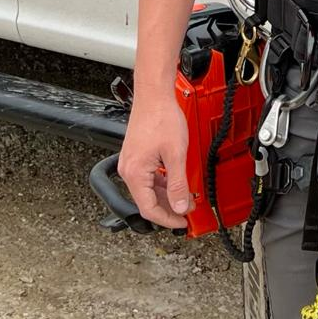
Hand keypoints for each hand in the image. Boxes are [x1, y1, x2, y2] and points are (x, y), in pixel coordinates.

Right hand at [118, 95, 190, 228]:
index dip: (168, 219)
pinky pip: (149, 177)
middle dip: (170, 207)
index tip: (183, 222)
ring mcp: (132, 163)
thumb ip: (178, 184)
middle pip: (148, 201)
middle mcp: (129, 170)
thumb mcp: (176, 154)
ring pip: (149, 190)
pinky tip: (176, 182)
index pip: (149, 209)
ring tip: (186, 197)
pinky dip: (163, 183)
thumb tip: (180, 207)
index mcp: (134, 174)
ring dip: (168, 195)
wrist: (154, 96)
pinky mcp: (137, 156)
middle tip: (188, 210)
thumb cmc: (161, 118)